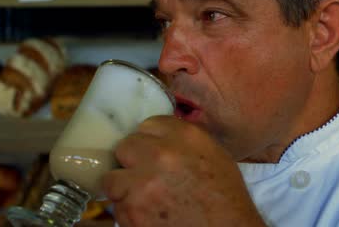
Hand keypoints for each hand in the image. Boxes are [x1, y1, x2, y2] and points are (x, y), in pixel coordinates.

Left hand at [102, 115, 264, 226]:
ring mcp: (143, 182)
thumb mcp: (214, 155)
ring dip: (124, 187)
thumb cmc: (225, 197)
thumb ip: (185, 142)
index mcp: (185, 136)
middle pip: (126, 146)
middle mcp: (161, 153)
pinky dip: (127, 211)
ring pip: (113, 178)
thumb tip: (162, 138)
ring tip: (144, 198)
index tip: (153, 153)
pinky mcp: (132, 209)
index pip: (149, 125)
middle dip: (133, 162)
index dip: (150, 141)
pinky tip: (148, 214)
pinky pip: (116, 205)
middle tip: (145, 176)